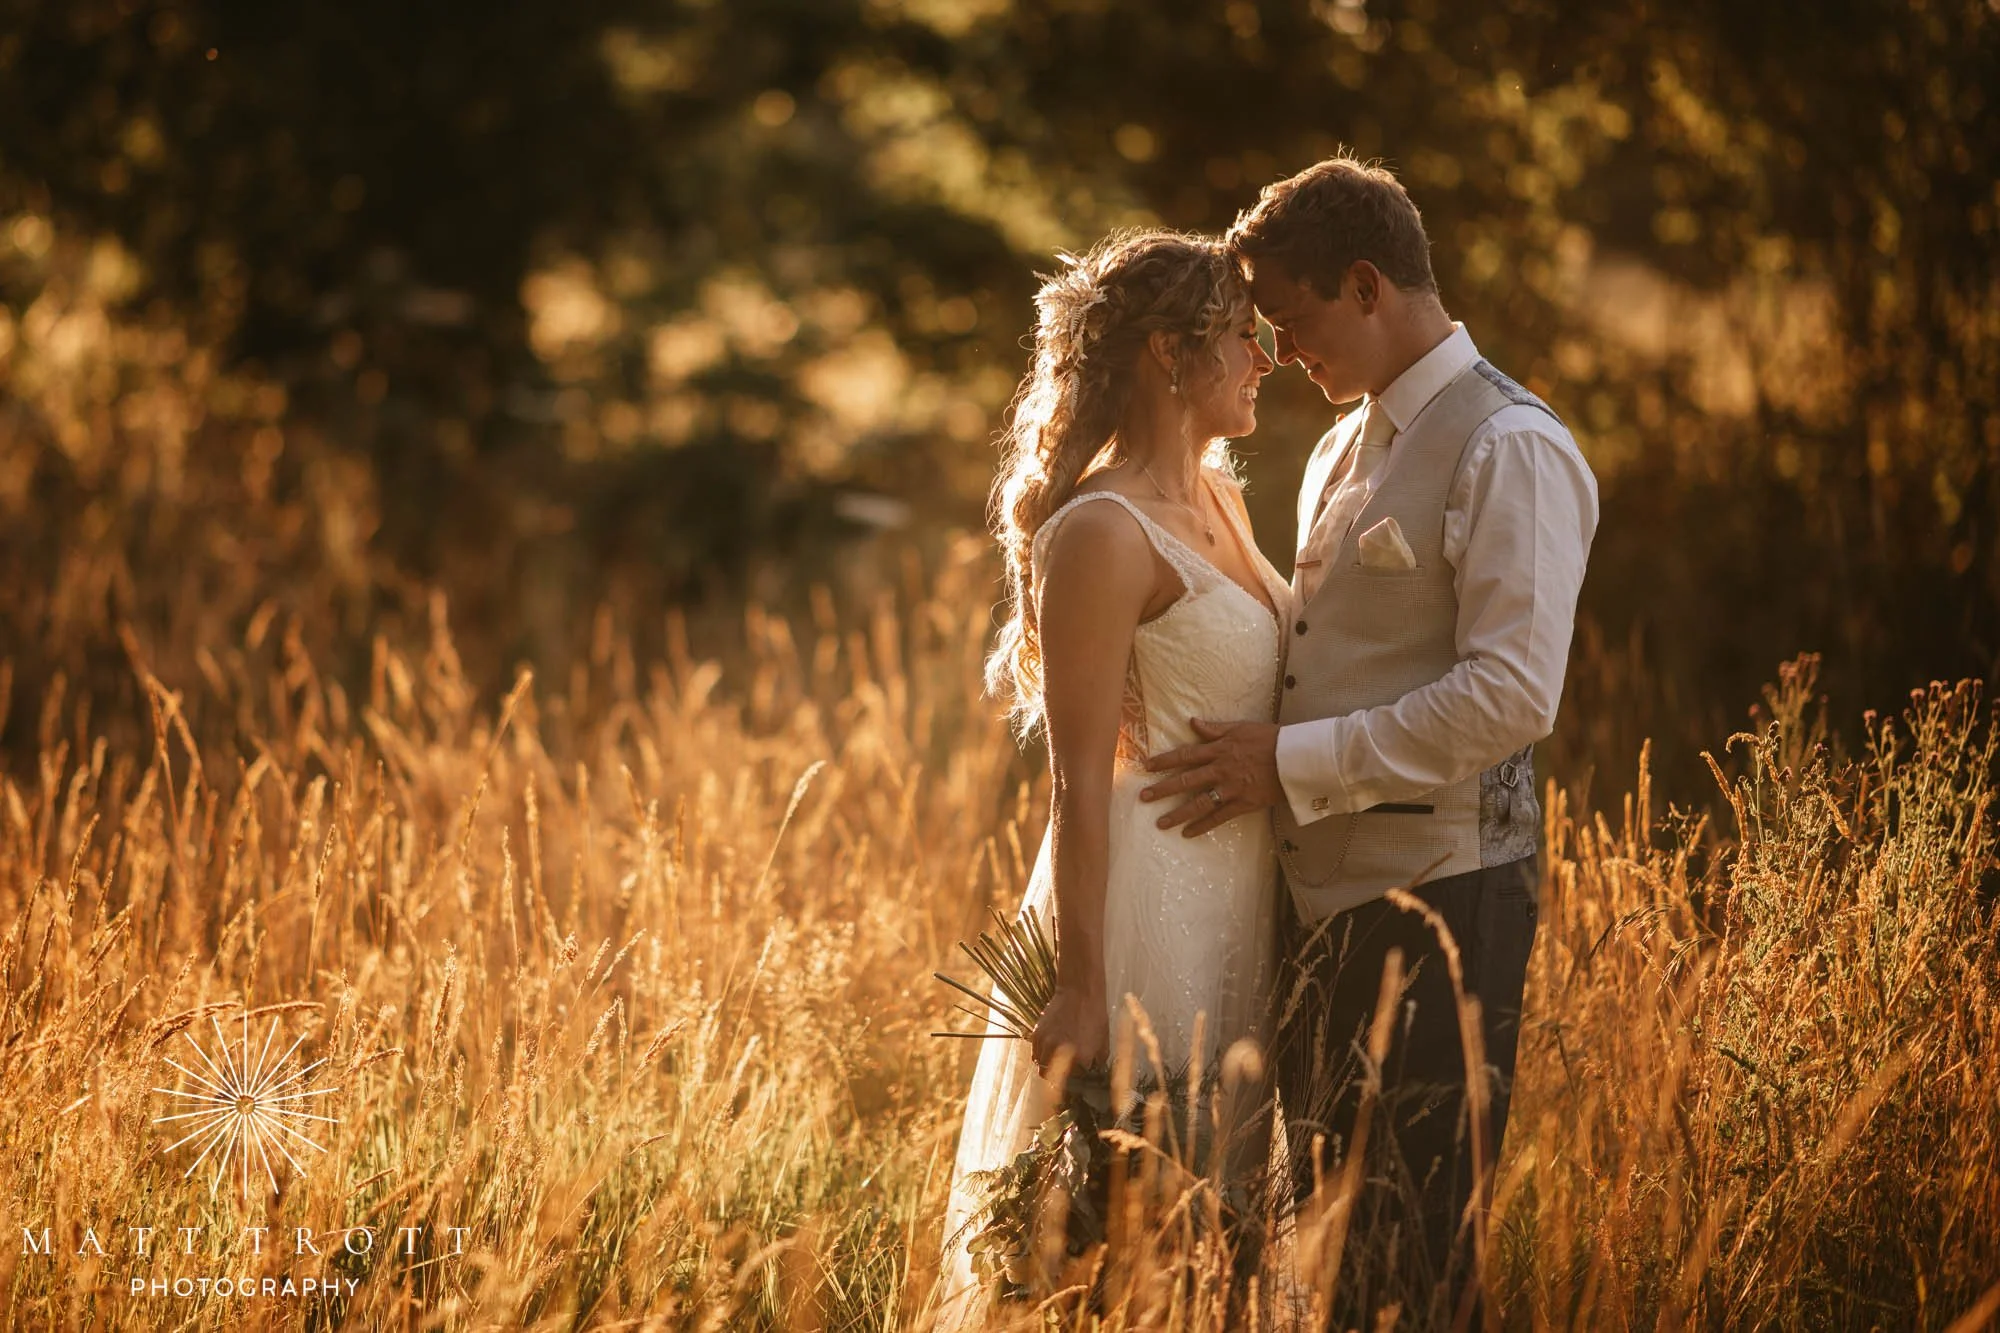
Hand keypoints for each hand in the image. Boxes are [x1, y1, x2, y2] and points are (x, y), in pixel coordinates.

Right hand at [1031, 981, 1107, 1076]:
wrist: (1080, 994)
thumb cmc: (1095, 1017)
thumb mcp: (1104, 1042)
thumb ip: (1098, 1062)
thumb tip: (1095, 1074)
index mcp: (1081, 1059)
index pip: (1075, 1083)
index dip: (1077, 1082)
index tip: (1078, 1079)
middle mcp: (1061, 1054)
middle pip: (1053, 1080)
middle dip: (1059, 1080)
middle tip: (1064, 1075)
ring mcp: (1047, 1044)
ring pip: (1041, 1068)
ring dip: (1048, 1068)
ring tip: (1056, 1062)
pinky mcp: (1038, 1034)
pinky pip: (1035, 1054)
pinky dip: (1040, 1056)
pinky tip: (1049, 1051)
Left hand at [1139, 719, 1282, 836]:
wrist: (1295, 758)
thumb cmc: (1271, 739)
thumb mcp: (1241, 727)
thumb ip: (1215, 728)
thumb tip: (1192, 722)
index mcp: (1219, 749)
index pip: (1185, 755)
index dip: (1164, 760)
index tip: (1146, 766)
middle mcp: (1220, 769)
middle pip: (1186, 780)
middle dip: (1163, 789)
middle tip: (1143, 797)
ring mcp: (1231, 788)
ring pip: (1199, 803)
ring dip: (1178, 814)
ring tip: (1160, 823)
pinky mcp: (1243, 803)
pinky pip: (1219, 817)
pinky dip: (1203, 826)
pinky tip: (1188, 834)